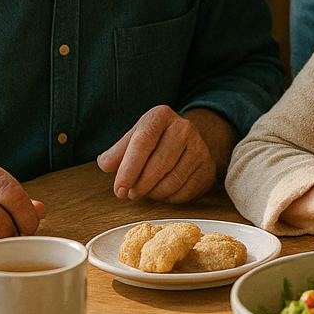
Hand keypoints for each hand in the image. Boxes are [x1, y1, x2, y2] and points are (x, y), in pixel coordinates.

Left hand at [96, 105, 214, 202]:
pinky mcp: (207, 167)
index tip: (119, 189)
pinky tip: (162, 191)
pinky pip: (185, 191)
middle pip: (159, 164)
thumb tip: (106, 164)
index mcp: (161, 116)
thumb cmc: (152, 143)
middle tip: (130, 194)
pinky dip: (169, 198)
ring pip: (172, 180)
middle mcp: (184, 127)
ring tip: (145, 191)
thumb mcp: (132, 140)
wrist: (184, 142)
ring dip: (153, 193)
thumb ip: (116, 153)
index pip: (143, 142)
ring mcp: (200, 147)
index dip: (129, 169)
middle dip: (140, 185)